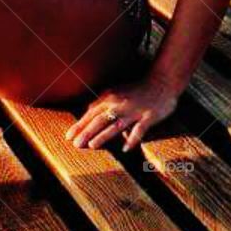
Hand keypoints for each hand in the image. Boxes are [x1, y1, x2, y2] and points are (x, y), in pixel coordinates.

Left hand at [64, 77, 180, 151]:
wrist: (162, 81)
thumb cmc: (137, 89)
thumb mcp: (116, 92)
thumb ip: (102, 102)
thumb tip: (87, 112)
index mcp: (111, 98)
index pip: (91, 113)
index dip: (80, 125)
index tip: (69, 136)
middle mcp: (120, 104)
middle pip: (100, 120)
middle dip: (87, 132)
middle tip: (76, 144)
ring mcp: (134, 111)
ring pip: (116, 125)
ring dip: (103, 135)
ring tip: (92, 145)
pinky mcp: (148, 116)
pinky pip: (139, 129)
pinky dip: (132, 139)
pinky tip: (125, 149)